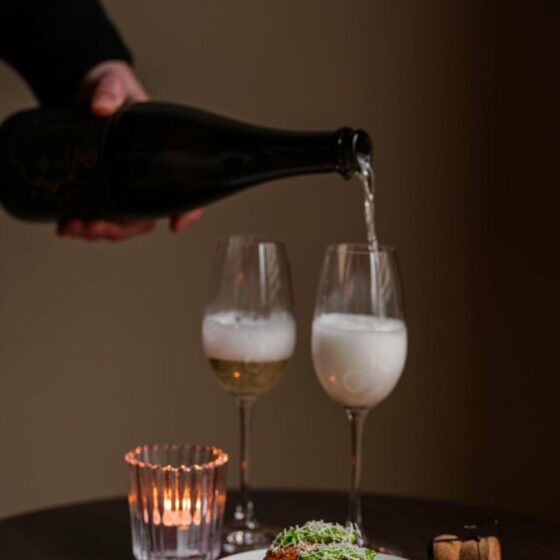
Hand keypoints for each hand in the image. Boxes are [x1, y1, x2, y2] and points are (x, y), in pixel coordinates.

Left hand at [57, 61, 202, 240]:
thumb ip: (111, 89)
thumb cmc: (110, 86)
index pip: (183, 188)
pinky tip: (65, 224)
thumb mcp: (113, 81)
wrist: (82, 93)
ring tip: (73, 228)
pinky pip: (98, 215)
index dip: (187, 211)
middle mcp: (142, 175)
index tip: (176, 224)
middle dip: (121, 229)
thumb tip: (102, 106)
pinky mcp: (100, 187)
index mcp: (157, 154)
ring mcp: (120, 185)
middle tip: (95, 227)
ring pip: (120, 222)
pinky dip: (82, 225)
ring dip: (99, 232)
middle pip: (144, 217)